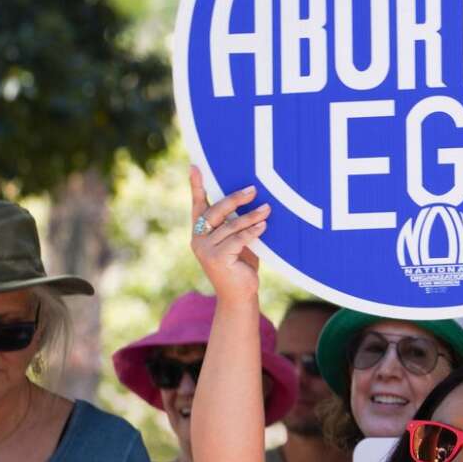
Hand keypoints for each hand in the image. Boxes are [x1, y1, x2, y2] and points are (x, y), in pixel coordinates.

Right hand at [189, 168, 268, 302]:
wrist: (240, 295)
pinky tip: (264, 225)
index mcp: (201, 231)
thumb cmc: (241, 265)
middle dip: (234, 199)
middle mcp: (198, 239)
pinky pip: (237, 240)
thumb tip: (252, 199)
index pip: (198, 205)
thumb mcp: (237, 240)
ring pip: (230, 226)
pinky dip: (251, 232)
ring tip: (268, 209)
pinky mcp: (216, 259)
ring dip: (251, 216)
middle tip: (253, 190)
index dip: (197, 186)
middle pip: (215, 211)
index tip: (195, 166)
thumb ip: (236, 224)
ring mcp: (205, 250)